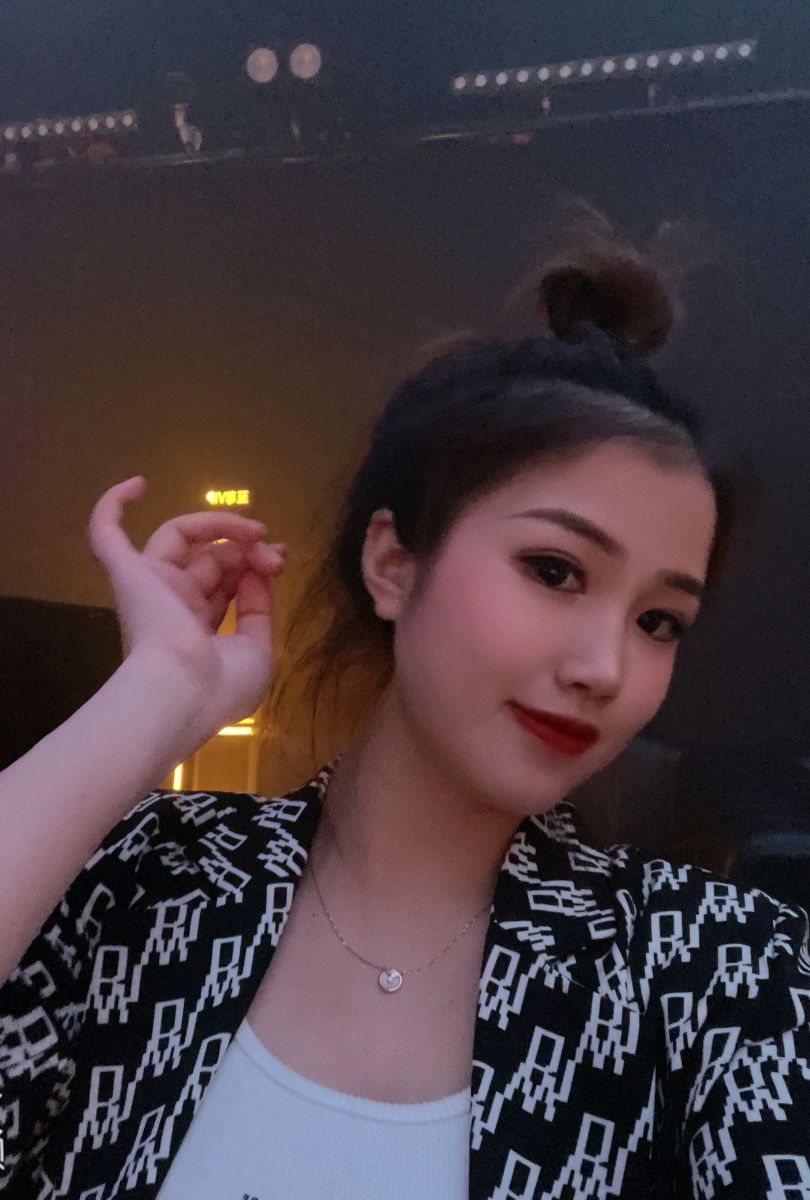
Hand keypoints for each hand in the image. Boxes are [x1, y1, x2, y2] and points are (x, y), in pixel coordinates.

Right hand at [87, 476, 286, 738]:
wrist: (182, 694)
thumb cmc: (221, 684)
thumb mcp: (258, 651)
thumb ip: (258, 612)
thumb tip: (257, 574)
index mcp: (198, 630)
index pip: (227, 584)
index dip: (255, 566)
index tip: (282, 559)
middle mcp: (172, 605)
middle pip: (211, 558)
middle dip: (249, 550)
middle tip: (277, 555)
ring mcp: (149, 586)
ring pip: (181, 537)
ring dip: (221, 526)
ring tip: (255, 530)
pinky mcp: (128, 573)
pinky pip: (105, 534)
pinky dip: (113, 505)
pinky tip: (139, 483)